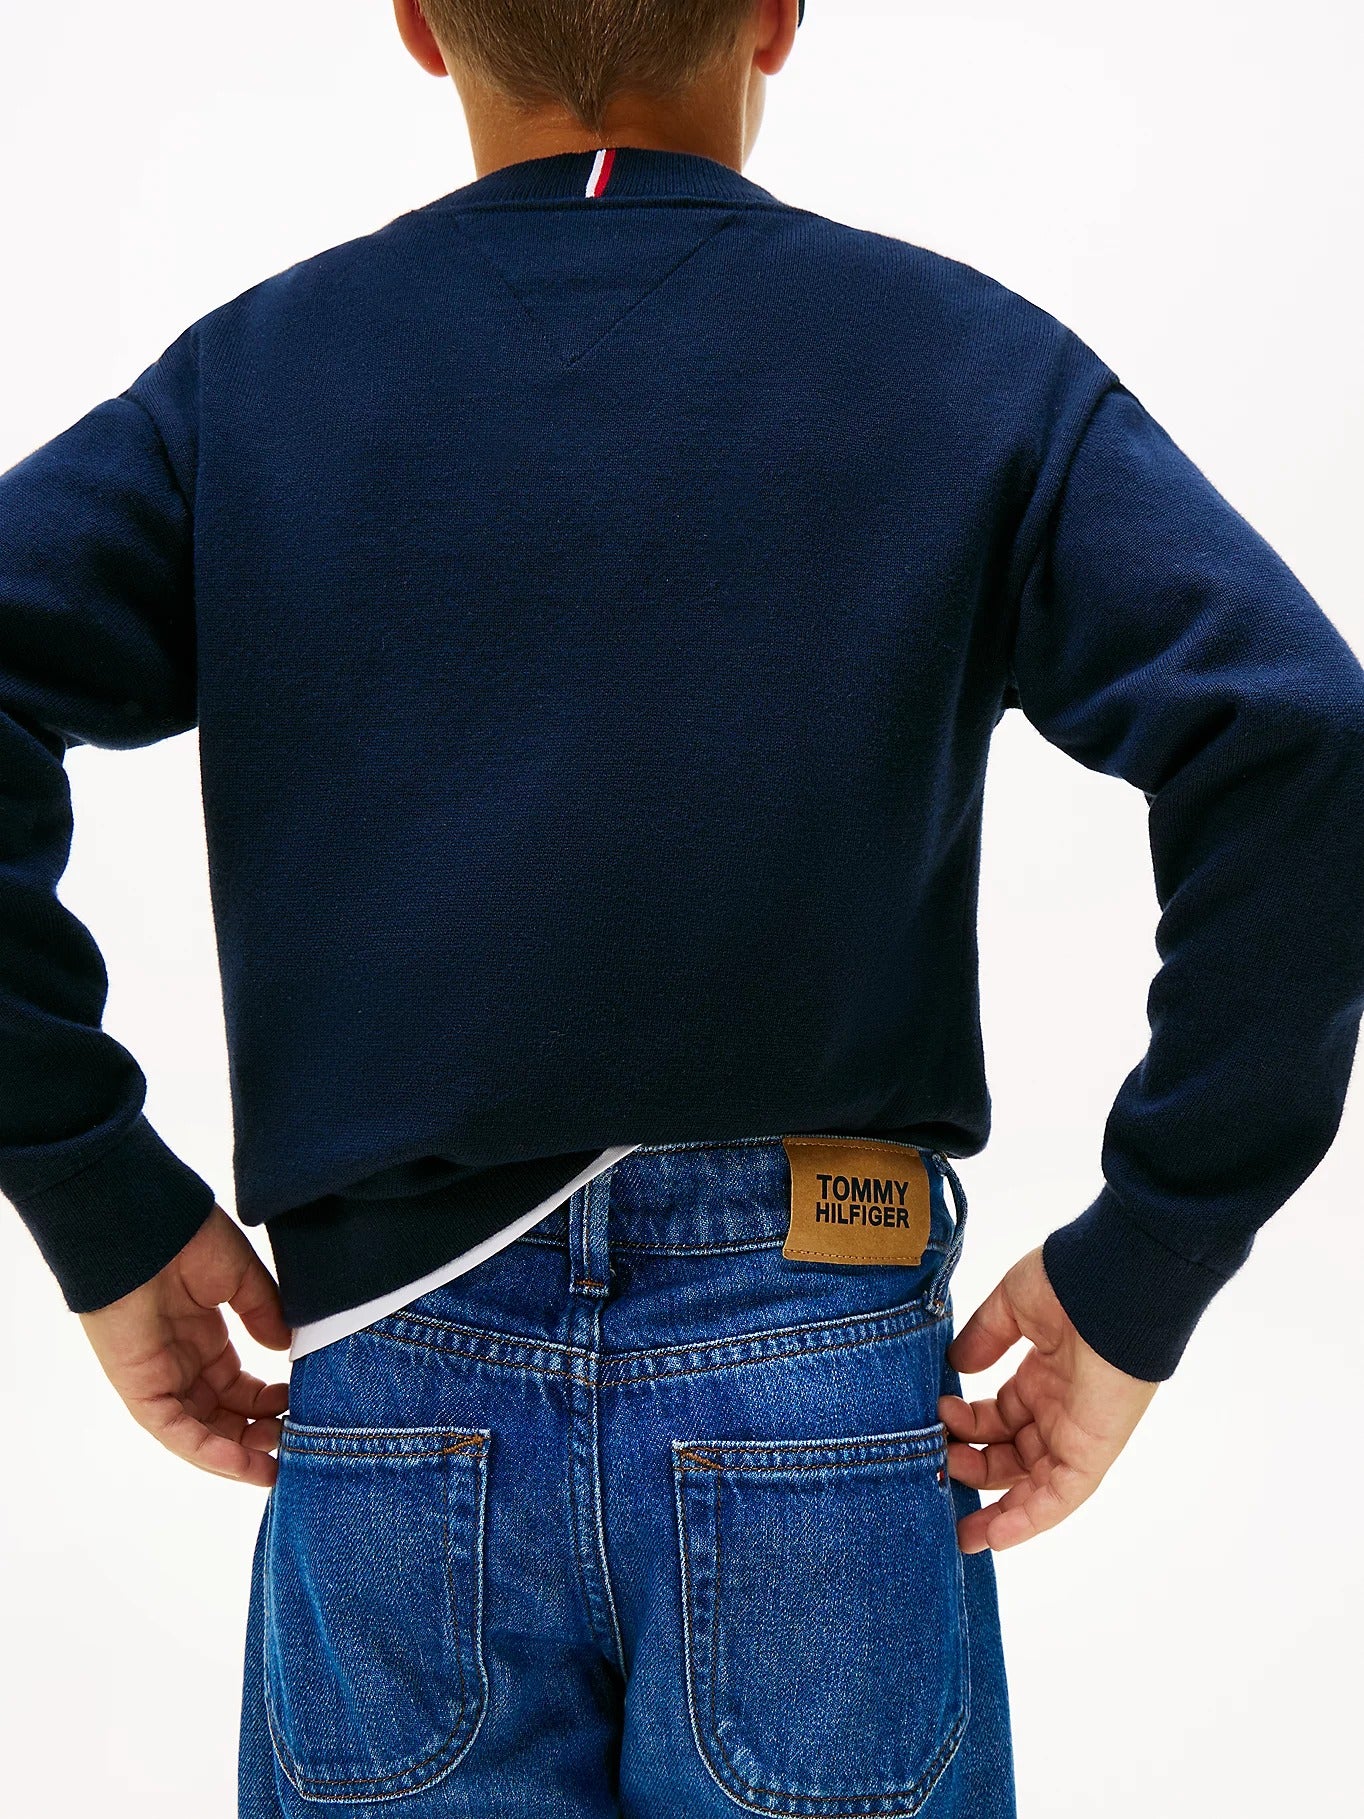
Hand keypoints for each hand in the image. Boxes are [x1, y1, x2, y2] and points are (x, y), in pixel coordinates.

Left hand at [78, 1205, 290, 1487]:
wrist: (140, 1226)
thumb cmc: (186, 1240)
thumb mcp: (240, 1277)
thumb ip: (264, 1313)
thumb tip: (286, 1347)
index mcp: (202, 1336)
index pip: (237, 1386)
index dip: (270, 1402)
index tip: (304, 1406)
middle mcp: (181, 1362)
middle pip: (222, 1415)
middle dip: (258, 1432)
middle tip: (296, 1439)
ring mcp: (160, 1377)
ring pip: (200, 1432)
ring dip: (238, 1452)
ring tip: (278, 1465)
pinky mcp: (140, 1388)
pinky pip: (175, 1431)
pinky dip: (209, 1452)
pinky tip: (245, 1463)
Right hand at [938, 1243, 1157, 1552]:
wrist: (1116, 1282)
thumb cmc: (1069, 1283)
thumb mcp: (1013, 1308)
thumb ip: (983, 1337)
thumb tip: (955, 1366)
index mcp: (1043, 1377)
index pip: (999, 1417)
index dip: (965, 1426)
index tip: (933, 1419)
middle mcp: (1060, 1409)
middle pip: (1012, 1455)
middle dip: (973, 1467)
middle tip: (933, 1464)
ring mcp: (1076, 1432)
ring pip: (1033, 1485)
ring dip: (995, 1505)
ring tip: (956, 1524)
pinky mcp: (1092, 1450)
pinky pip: (1061, 1496)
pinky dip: (1029, 1517)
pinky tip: (992, 1535)